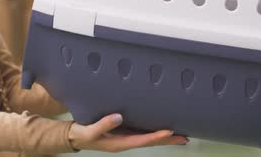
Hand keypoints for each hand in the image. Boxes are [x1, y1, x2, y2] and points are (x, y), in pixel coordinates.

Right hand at [68, 114, 188, 151]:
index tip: (169, 132)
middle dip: (168, 139)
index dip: (156, 136)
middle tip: (185, 137)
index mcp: (119, 143)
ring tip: (180, 133)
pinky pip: (143, 132)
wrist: (75, 136)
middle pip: (151, 141)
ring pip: (149, 137)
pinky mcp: (125, 131)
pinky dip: (154, 130)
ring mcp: (126, 136)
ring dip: (164, 136)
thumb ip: (103, 125)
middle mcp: (126, 141)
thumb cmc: (83, 134)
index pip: (142, 140)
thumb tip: (118, 117)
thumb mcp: (90, 131)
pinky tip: (162, 126)